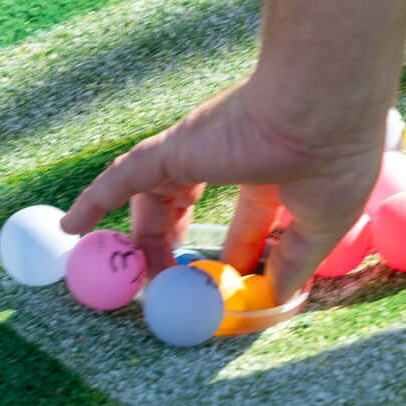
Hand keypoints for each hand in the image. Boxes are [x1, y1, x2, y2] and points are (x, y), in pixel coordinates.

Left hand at [59, 72, 388, 302]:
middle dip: (176, 247)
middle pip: (187, 206)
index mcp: (271, 171)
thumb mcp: (320, 223)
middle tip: (168, 285)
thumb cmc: (332, 158)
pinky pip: (120, 179)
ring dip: (139, 238)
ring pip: (151, 197)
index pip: (246, 218)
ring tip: (132, 276)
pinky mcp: (169, 150)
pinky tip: (72, 227)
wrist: (318, 108)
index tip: (227, 286)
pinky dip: (94, 202)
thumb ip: (295, 261)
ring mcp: (193, 150)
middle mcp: (228, 156)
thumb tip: (277, 297)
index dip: (236, 254)